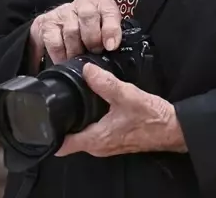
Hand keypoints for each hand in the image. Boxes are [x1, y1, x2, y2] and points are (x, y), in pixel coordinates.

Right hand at [28, 0, 122, 68]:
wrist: (65, 29)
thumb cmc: (91, 33)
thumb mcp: (107, 33)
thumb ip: (112, 38)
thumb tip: (112, 48)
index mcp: (102, 4)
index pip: (109, 11)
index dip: (110, 29)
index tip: (111, 46)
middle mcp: (82, 3)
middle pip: (88, 16)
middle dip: (92, 39)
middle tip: (93, 52)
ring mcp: (63, 11)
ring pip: (71, 30)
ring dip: (76, 49)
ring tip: (79, 58)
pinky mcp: (46, 22)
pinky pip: (54, 40)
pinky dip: (60, 54)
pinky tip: (64, 60)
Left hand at [55, 64, 186, 156]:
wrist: (174, 128)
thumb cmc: (152, 118)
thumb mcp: (127, 95)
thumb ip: (105, 82)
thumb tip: (86, 69)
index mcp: (96, 139)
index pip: (62, 144)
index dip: (49, 132)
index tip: (41, 115)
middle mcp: (98, 146)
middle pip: (69, 138)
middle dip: (61, 121)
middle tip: (55, 99)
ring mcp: (106, 143)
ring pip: (81, 134)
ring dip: (75, 121)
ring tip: (70, 98)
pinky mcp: (113, 138)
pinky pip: (93, 131)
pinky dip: (87, 120)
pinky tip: (91, 103)